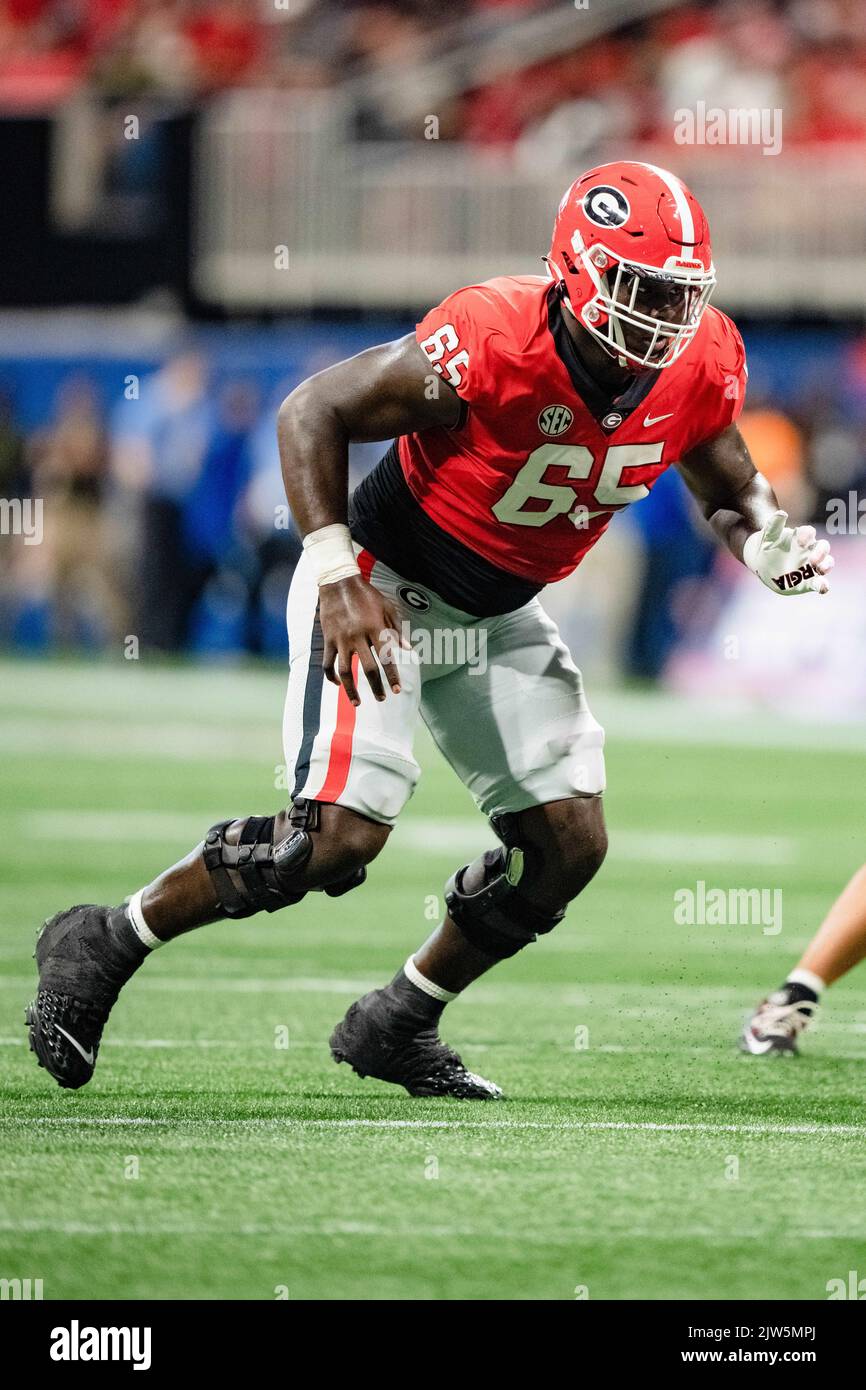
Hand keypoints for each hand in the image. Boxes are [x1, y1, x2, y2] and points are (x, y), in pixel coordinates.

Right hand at [318, 574, 402, 704]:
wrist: (338, 582)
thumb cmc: (367, 595)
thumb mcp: (388, 607)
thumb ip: (398, 629)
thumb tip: (409, 649)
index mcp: (375, 628)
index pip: (387, 658)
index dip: (393, 676)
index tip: (397, 690)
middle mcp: (358, 636)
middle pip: (368, 669)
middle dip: (376, 687)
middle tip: (383, 699)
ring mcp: (341, 639)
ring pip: (344, 671)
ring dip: (351, 690)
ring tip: (357, 702)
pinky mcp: (328, 639)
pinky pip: (327, 663)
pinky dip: (331, 676)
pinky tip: (338, 684)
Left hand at [743, 511, 833, 595]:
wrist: (762, 563)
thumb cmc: (766, 545)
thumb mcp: (767, 536)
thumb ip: (773, 526)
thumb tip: (781, 513)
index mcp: (800, 537)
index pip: (809, 532)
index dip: (806, 535)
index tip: (799, 542)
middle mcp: (810, 550)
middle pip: (823, 547)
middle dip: (820, 553)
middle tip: (812, 560)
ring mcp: (811, 565)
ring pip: (826, 563)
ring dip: (826, 566)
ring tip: (820, 570)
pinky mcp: (809, 580)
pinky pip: (819, 582)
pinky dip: (823, 585)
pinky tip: (823, 588)